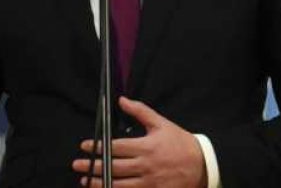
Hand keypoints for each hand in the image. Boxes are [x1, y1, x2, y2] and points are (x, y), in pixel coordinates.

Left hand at [72, 96, 206, 187]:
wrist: (203, 166)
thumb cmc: (180, 143)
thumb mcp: (162, 123)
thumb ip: (140, 111)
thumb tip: (122, 100)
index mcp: (146, 147)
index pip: (116, 147)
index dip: (98, 147)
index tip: (85, 146)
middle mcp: (145, 166)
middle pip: (113, 167)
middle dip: (93, 166)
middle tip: (77, 164)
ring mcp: (149, 183)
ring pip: (119, 185)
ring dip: (100, 183)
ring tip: (86, 180)